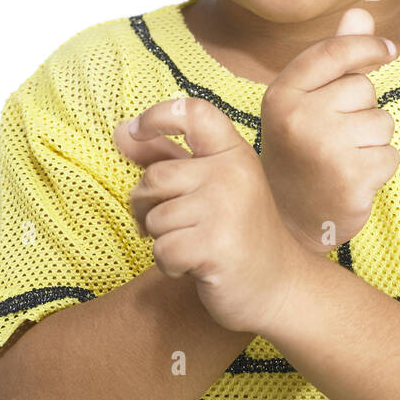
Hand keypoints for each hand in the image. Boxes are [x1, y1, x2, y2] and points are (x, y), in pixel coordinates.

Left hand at [113, 96, 306, 335]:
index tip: (134, 131)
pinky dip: (170, 266)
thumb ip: (168, 158)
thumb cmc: (238, 234)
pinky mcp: (216, 245)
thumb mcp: (211, 186)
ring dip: (164, 241)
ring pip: (155, 219)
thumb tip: (119, 132)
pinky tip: (196, 267)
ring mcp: (226, 208)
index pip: (193, 113)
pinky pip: (163, 250)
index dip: (157, 116)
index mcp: (234, 153)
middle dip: (149, 208)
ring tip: (196, 246)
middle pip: (155, 178)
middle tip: (177, 226)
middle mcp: (233, 173)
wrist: (280, 286)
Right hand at [259, 7, 399, 254]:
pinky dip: (379, 169)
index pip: (333, 51)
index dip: (366, 45)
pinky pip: (391, 156)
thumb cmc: (300, 151)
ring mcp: (324, 148)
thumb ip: (334, 58)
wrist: (289, 221)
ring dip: (372, 142)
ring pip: (382, 123)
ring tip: (341, 160)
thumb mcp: (304, 102)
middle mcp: (298, 117)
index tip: (388, 48)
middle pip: (364, 89)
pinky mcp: (351, 178)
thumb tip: (361, 13)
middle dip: (360, 111)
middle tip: (332, 138)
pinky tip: (351, 180)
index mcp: (282, 94)